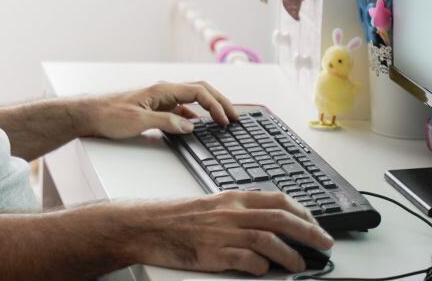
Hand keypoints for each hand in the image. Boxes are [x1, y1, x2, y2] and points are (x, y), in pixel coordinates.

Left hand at [82, 80, 239, 138]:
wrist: (85, 113)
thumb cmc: (107, 114)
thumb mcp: (138, 121)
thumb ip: (166, 123)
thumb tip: (191, 126)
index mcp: (161, 90)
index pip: (198, 91)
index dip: (216, 104)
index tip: (227, 120)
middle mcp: (162, 91)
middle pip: (199, 91)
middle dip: (219, 102)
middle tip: (235, 117)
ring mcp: (158, 99)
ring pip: (190, 100)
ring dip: (208, 109)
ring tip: (222, 121)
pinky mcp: (152, 108)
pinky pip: (179, 110)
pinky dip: (193, 116)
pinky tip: (197, 126)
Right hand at [116, 190, 332, 274]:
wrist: (144, 226)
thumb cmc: (172, 217)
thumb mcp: (208, 206)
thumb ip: (235, 213)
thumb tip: (264, 225)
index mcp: (230, 198)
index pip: (277, 200)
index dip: (302, 212)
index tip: (315, 223)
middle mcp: (230, 212)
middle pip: (281, 219)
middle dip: (309, 232)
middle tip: (325, 244)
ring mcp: (223, 233)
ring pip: (270, 240)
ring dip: (291, 254)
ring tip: (301, 264)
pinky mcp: (214, 253)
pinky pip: (249, 261)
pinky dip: (263, 267)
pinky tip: (266, 270)